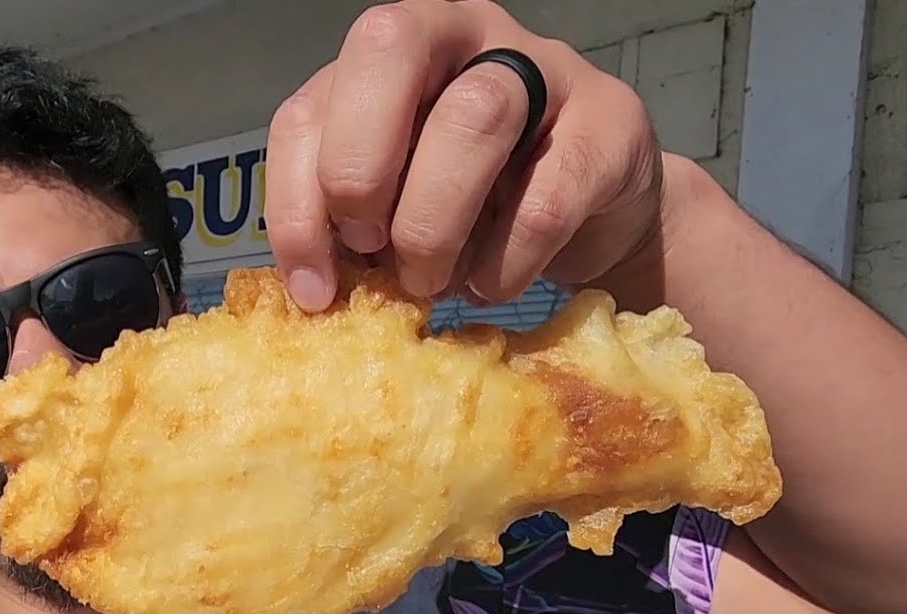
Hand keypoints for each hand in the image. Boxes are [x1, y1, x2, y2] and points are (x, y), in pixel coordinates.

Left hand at [264, 0, 667, 311]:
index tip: (314, 286)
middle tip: (374, 249)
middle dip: (359, 168)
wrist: (600, 216)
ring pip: (473, 117)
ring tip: (433, 282)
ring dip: (435, 223)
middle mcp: (464, 34)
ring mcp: (546, 67)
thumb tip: (313, 286)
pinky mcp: (610, 123)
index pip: (310, 104)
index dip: (296, 200)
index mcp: (390, 58)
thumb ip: (354, 221)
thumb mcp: (402, 208)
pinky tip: (494, 286)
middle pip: (388, 50)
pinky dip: (505, 261)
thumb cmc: (482, 207)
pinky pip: (547, 195)